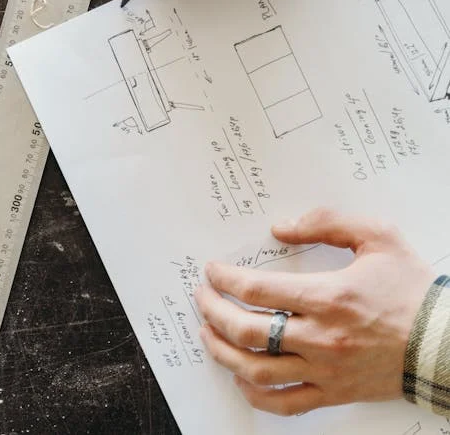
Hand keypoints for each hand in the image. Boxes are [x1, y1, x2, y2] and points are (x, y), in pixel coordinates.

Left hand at [194, 209, 434, 415]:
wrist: (449, 342)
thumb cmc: (413, 289)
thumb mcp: (377, 236)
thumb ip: (327, 223)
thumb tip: (280, 228)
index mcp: (328, 297)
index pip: (256, 290)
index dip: (224, 278)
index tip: (212, 271)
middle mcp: (320, 337)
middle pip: (245, 330)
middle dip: (212, 311)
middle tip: (202, 297)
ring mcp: (325, 370)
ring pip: (256, 370)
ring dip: (222, 352)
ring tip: (208, 333)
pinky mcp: (334, 393)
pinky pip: (284, 403)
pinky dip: (254, 393)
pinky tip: (240, 377)